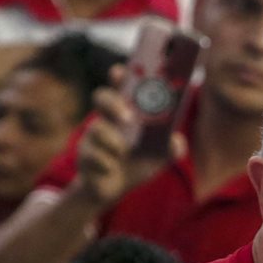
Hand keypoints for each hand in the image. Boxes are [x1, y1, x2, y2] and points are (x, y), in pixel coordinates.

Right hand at [73, 66, 185, 206]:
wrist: (113, 190)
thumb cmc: (136, 164)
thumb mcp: (158, 157)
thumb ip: (170, 148)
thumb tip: (177, 141)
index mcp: (124, 113)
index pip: (121, 87)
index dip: (120, 76)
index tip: (122, 71)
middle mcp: (106, 120)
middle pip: (101, 97)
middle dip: (113, 103)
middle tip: (128, 118)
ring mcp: (93, 138)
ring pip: (95, 128)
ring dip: (112, 140)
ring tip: (122, 151)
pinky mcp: (85, 158)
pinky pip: (91, 156)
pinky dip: (105, 163)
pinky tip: (110, 169)